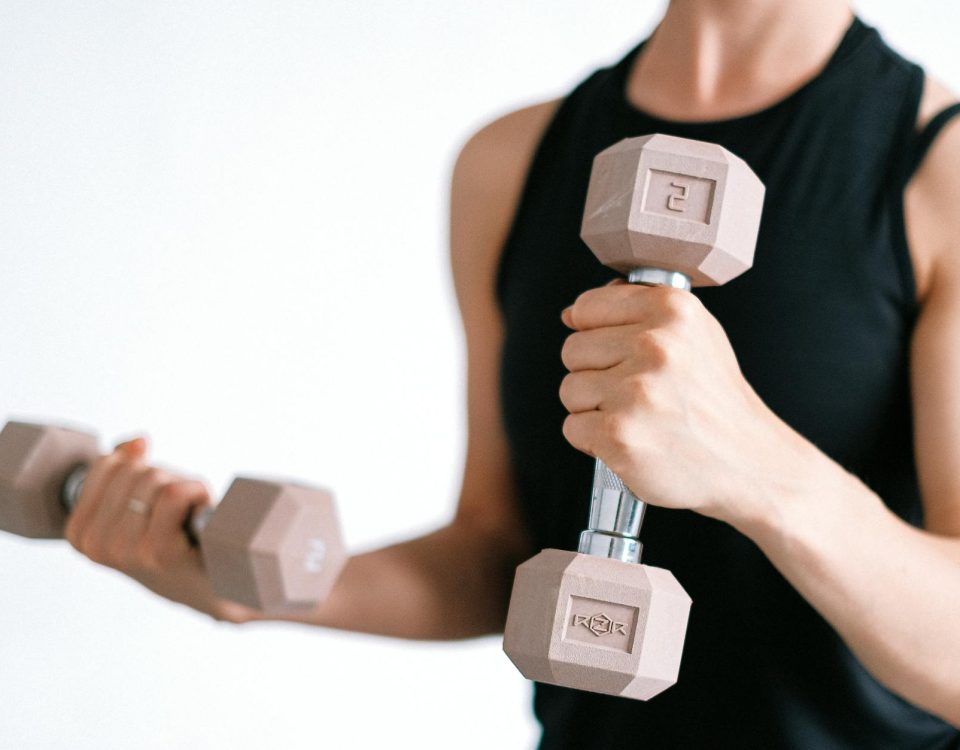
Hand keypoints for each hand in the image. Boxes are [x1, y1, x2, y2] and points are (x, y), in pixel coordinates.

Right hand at [64, 436, 255, 622]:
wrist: (212, 588)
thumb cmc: (176, 539)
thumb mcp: (139, 503)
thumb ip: (124, 467)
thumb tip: (138, 441)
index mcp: (80, 532)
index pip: (106, 465)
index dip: (142, 469)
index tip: (155, 502)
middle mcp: (96, 544)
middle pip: (134, 469)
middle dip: (165, 479)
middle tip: (178, 511)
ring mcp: (125, 550)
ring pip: (155, 480)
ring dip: (184, 487)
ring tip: (189, 517)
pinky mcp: (158, 551)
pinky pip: (175, 493)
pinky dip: (197, 492)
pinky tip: (201, 515)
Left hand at [559, 282, 817, 527]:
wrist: (749, 462)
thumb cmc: (716, 400)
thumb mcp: (694, 334)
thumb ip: (636, 312)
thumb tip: (572, 314)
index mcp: (672, 309)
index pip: (587, 307)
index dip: (595, 334)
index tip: (618, 353)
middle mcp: (655, 345)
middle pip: (573, 350)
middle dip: (595, 374)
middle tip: (636, 394)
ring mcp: (636, 391)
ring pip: (570, 389)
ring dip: (593, 409)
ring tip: (637, 418)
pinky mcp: (620, 434)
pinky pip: (572, 427)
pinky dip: (594, 441)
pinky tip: (631, 439)